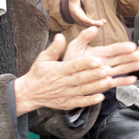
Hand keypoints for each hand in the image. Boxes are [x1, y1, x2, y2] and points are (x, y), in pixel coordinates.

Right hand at [14, 31, 138, 115]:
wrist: (29, 93)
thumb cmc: (39, 73)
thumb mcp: (43, 58)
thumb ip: (54, 48)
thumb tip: (60, 35)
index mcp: (59, 70)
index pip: (74, 66)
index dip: (86, 63)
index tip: (97, 59)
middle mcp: (63, 82)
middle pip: (81, 78)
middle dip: (95, 74)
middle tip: (108, 69)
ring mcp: (66, 94)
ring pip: (83, 90)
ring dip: (96, 86)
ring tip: (109, 81)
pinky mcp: (68, 103)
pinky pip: (80, 102)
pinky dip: (90, 101)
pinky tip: (101, 97)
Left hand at [64, 26, 138, 76]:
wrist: (64, 77)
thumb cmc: (69, 60)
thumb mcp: (75, 46)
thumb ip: (83, 37)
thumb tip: (94, 28)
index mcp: (100, 52)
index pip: (113, 49)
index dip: (123, 47)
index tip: (132, 46)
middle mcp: (105, 62)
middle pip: (121, 59)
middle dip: (131, 57)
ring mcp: (106, 73)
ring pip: (121, 69)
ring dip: (131, 67)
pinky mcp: (104, 83)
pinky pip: (115, 82)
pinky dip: (123, 82)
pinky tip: (133, 79)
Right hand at [67, 0, 105, 27]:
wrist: (69, 9)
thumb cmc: (72, 2)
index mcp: (76, 14)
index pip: (82, 19)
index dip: (87, 21)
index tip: (93, 22)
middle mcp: (79, 19)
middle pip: (87, 23)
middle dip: (94, 24)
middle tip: (101, 24)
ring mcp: (82, 22)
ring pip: (89, 25)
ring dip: (97, 24)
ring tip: (104, 22)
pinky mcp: (84, 22)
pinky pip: (90, 24)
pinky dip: (96, 24)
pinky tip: (103, 22)